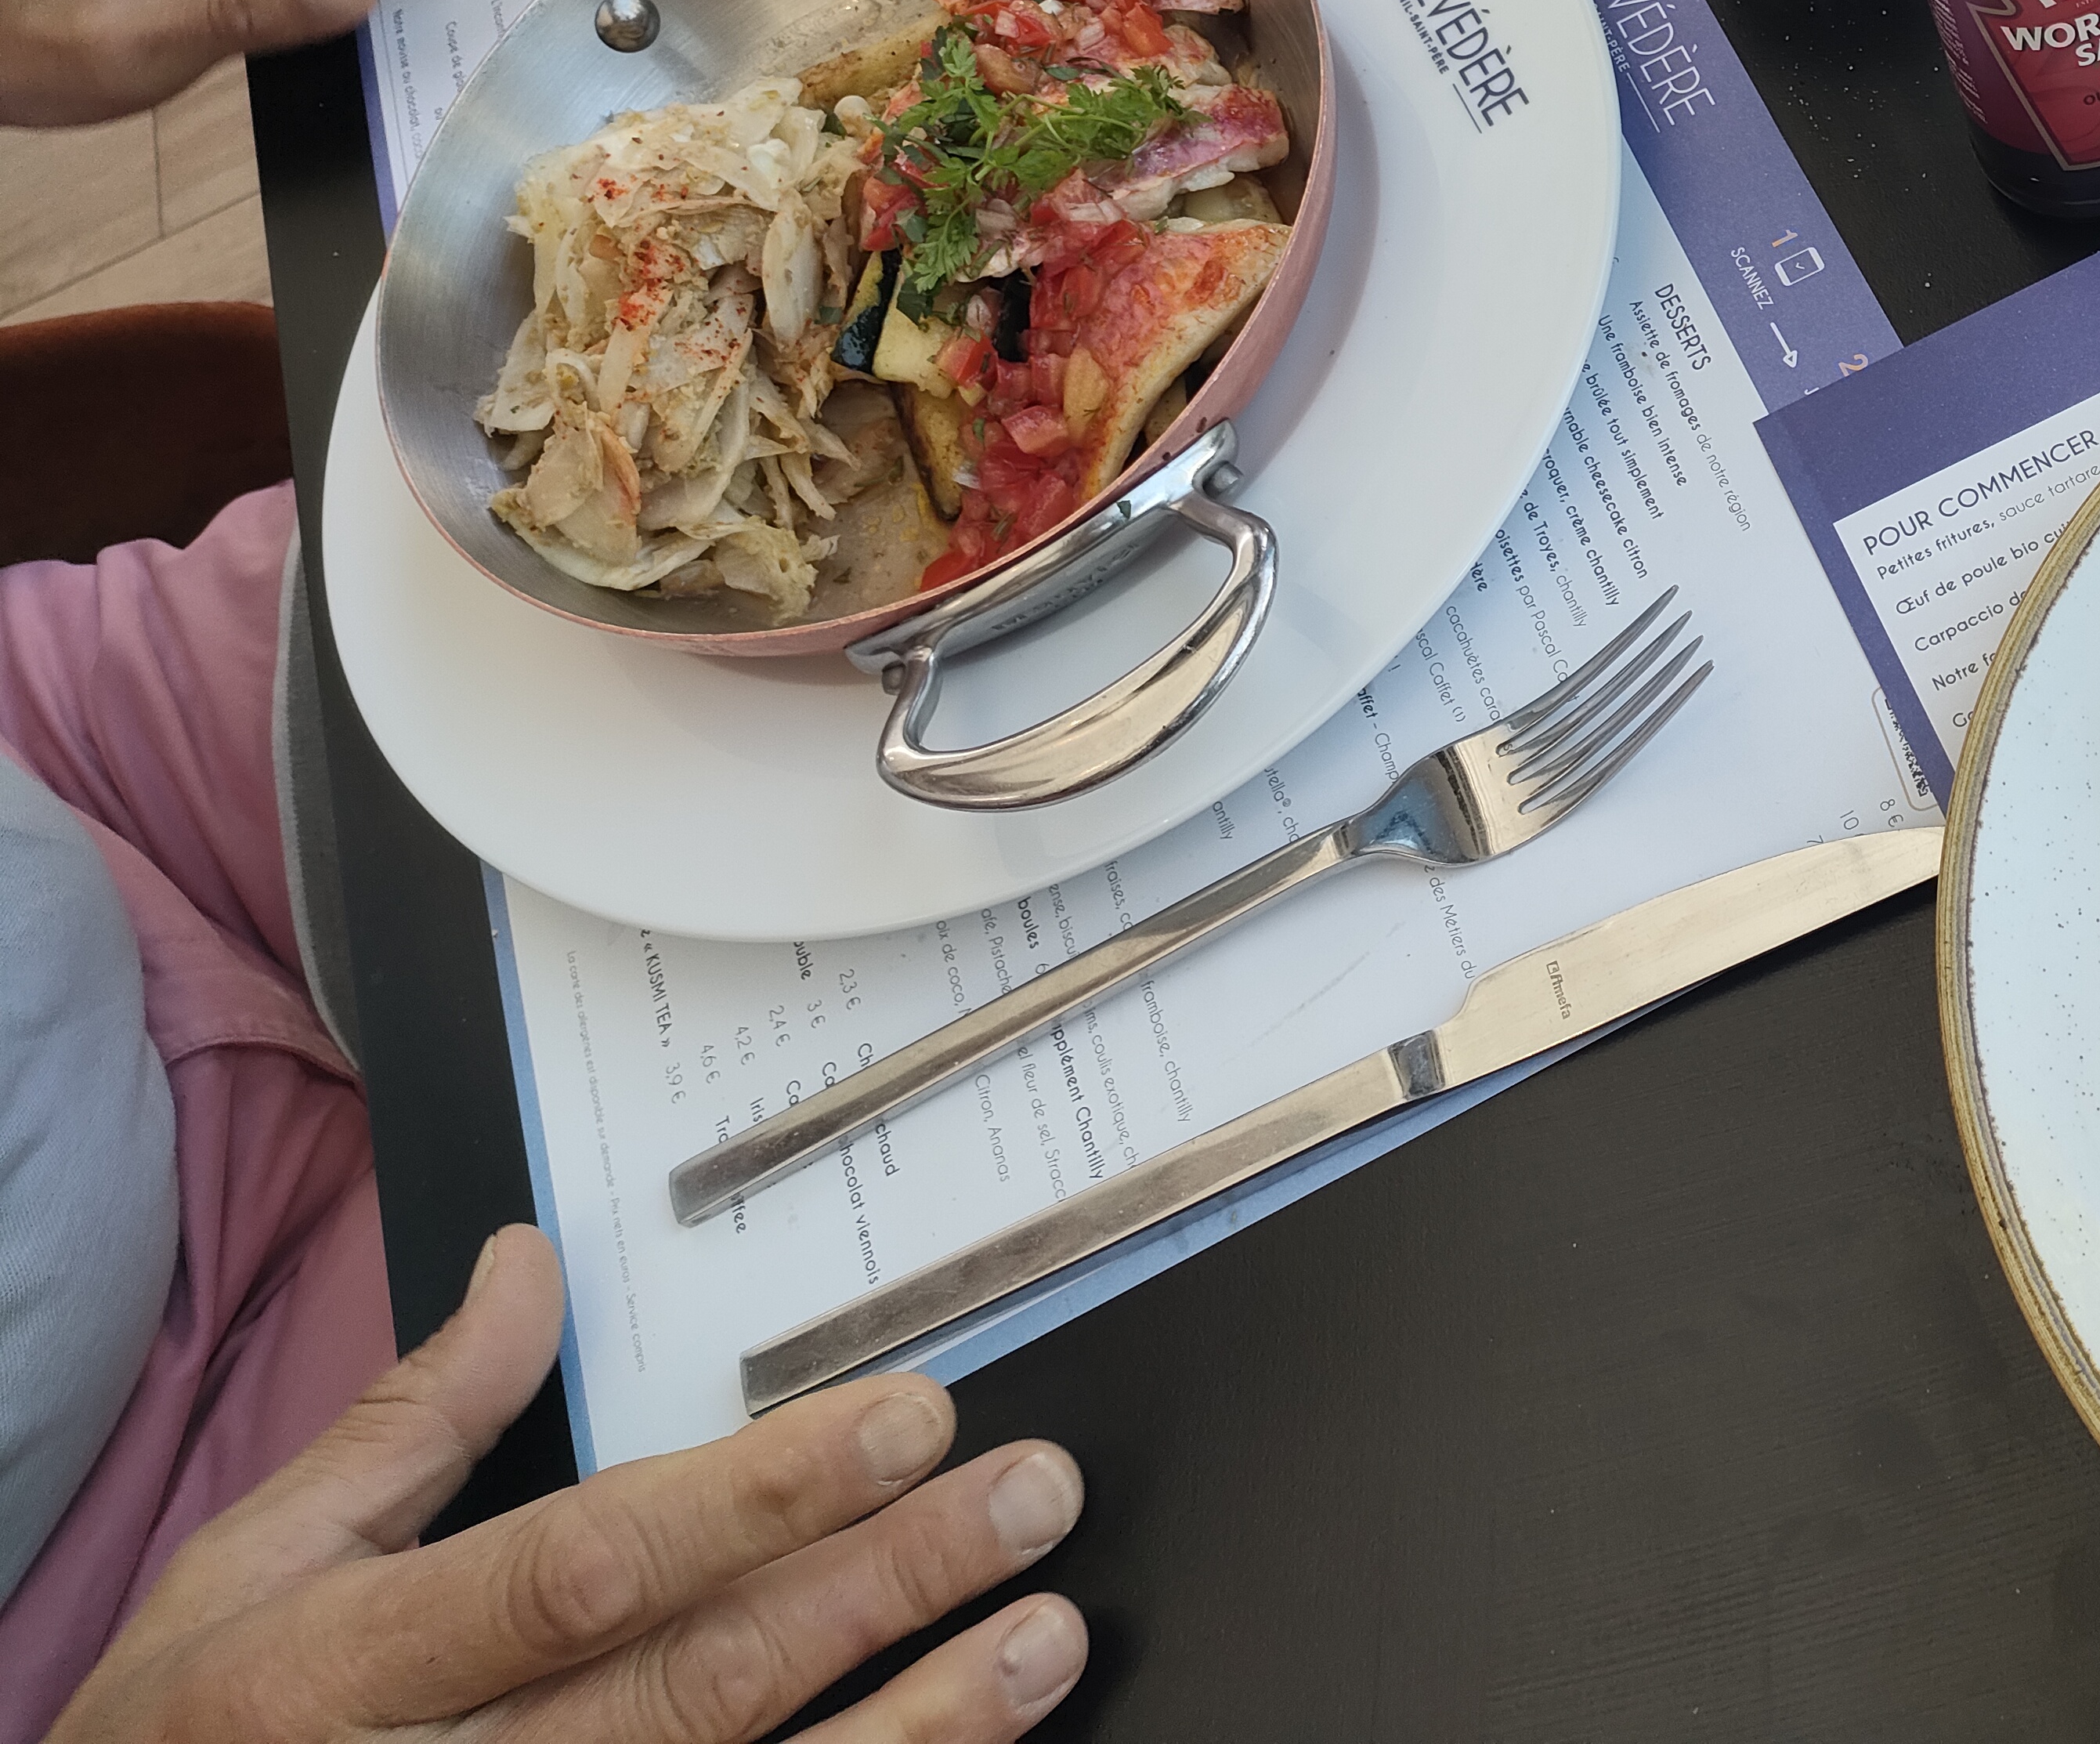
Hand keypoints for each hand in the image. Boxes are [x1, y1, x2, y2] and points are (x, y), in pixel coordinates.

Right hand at [48, 1227, 1088, 1743]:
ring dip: (918, 1724)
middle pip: (700, 1682)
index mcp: (352, 1662)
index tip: (903, 1420)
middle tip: (1029, 1496)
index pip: (593, 1564)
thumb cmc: (188, 1734)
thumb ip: (411, 1419)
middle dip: (885, 1586)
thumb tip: (529, 1266)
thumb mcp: (255, 1563)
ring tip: (1048, 1638)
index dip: (759, 1499)